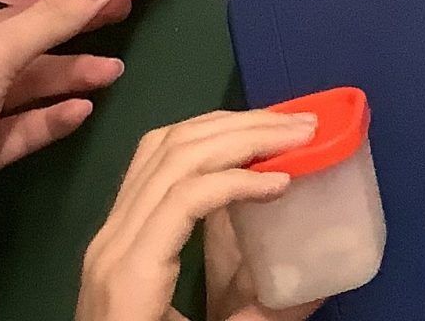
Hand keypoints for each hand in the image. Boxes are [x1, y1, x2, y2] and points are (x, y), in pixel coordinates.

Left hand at [77, 109, 319, 320]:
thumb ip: (256, 319)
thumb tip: (316, 288)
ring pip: (160, 147)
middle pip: (174, 157)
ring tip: (277, 123)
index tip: (288, 180)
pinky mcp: (114, 227)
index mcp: (131, 275)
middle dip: (243, 133)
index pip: (183, 197)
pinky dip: (197, 137)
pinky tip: (234, 139)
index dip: (239, 178)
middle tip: (303, 127)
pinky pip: (150, 161)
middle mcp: (112, 239)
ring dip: (223, 126)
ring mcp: (109, 229)